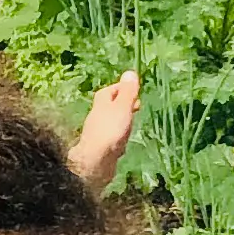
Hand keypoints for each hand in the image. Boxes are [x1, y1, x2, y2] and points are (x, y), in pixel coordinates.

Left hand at [68, 72, 140, 188]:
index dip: (122, 89)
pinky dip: (118, 138)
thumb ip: (127, 92)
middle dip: (123, 105)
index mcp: (101, 104)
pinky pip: (111, 139)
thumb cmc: (110, 131)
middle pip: (110, 107)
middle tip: (137, 106)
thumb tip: (130, 73)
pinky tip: (124, 144)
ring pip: (111, 123)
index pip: (110, 91)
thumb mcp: (122, 108)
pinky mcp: (101, 148)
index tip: (135, 90)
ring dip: (122, 122)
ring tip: (133, 124)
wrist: (96, 162)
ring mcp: (98, 133)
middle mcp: (97, 117)